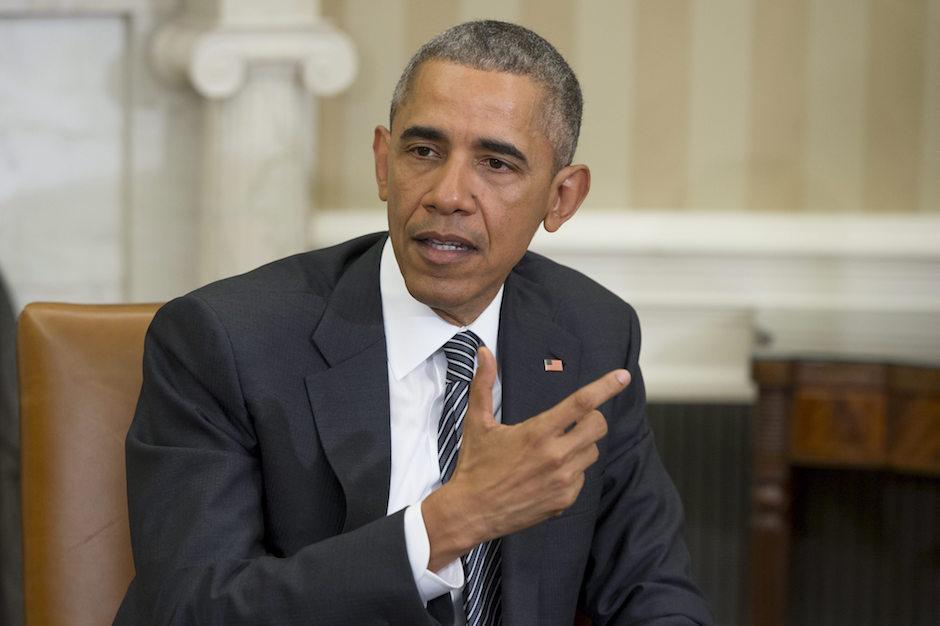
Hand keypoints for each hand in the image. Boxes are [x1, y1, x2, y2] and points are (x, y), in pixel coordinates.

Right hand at [422, 346, 630, 569]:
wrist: (471, 511)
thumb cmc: (474, 465)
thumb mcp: (477, 422)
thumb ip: (483, 384)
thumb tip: (484, 352)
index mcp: (537, 432)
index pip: (581, 403)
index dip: (605, 387)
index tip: (623, 376)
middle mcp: (555, 456)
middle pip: (597, 426)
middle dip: (592, 418)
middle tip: (574, 420)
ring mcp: (563, 481)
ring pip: (592, 452)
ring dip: (581, 444)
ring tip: (555, 448)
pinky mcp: (564, 500)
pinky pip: (582, 477)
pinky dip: (572, 471)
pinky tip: (549, 473)